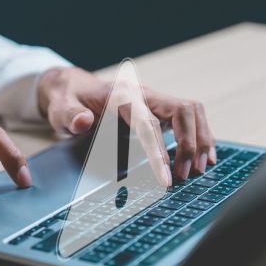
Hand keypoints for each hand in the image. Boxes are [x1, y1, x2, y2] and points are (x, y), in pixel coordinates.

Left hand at [37, 67, 216, 182]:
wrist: (73, 86)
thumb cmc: (68, 99)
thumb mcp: (60, 107)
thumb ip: (69, 115)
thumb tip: (83, 122)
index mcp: (122, 95)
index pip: (150, 123)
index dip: (161, 151)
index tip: (167, 178)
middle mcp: (145, 94)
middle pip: (183, 111)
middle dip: (190, 143)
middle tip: (187, 175)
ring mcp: (155, 100)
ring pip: (193, 111)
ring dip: (202, 138)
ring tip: (201, 168)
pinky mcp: (160, 108)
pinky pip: (190, 117)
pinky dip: (201, 135)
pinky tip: (205, 156)